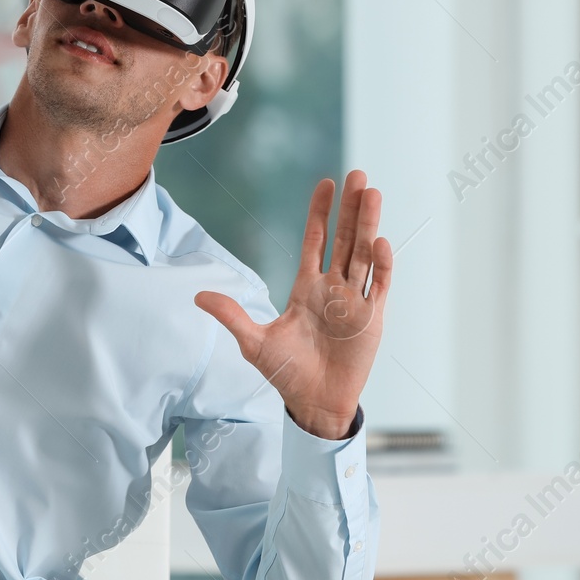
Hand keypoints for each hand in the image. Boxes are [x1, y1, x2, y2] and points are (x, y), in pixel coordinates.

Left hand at [195, 170, 392, 439]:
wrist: (315, 404)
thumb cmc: (286, 373)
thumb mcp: (254, 343)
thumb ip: (232, 316)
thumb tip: (198, 295)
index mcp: (306, 287)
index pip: (315, 240)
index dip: (320, 212)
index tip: (326, 183)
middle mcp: (333, 288)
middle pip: (344, 239)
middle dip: (351, 208)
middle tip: (358, 175)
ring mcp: (355, 301)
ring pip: (364, 254)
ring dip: (368, 224)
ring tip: (373, 194)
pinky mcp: (372, 319)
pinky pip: (379, 285)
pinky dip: (381, 264)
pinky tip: (379, 240)